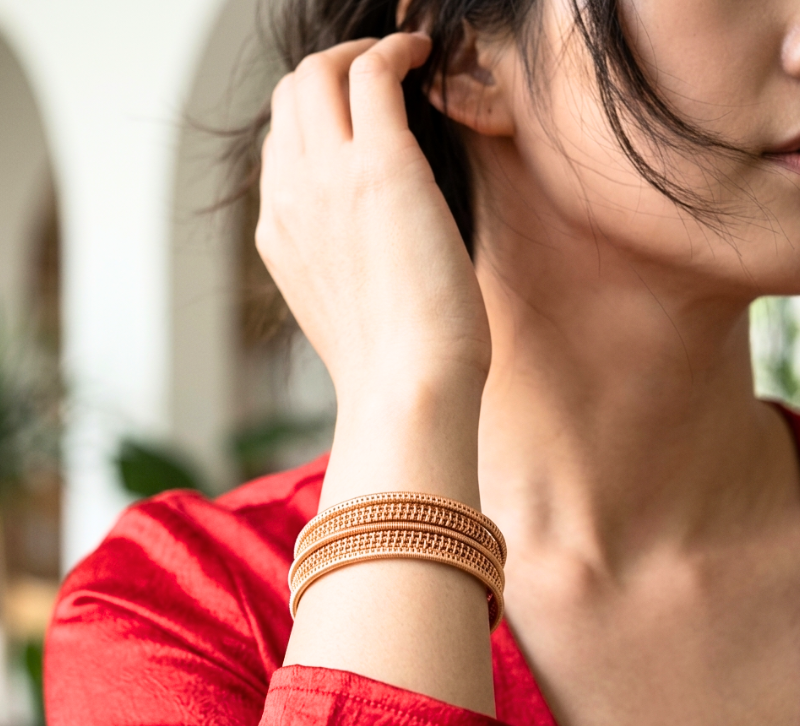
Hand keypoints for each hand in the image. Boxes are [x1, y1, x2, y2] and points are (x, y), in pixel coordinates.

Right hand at [256, 33, 491, 406]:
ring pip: (318, 74)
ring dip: (358, 52)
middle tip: (374, 70)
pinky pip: (372, 72)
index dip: (314, 123)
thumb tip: (364, 246)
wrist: (407, 389)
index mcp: (279, 234)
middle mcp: (288, 198)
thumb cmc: (394, 365)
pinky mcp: (379, 165)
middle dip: (327, 73)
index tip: (354, 119)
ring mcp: (326, 178)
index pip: (281, 150)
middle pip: (287, 100)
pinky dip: (395, 49)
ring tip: (401, 56)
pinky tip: (422, 52)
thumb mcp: (342, 313)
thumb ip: (335, 266)